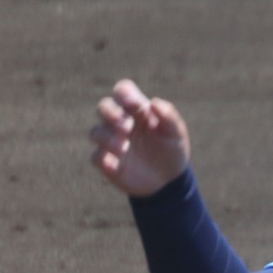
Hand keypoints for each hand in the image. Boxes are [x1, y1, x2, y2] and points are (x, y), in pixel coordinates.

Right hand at [89, 78, 190, 197]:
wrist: (169, 181)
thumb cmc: (172, 150)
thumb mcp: (176, 133)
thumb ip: (169, 116)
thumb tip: (154, 102)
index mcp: (136, 110)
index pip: (122, 91)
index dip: (123, 93)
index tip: (133, 104)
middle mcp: (120, 122)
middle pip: (103, 106)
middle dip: (111, 113)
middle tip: (127, 128)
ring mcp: (111, 141)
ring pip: (96, 132)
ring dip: (107, 138)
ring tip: (124, 148)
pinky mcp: (107, 162)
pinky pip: (96, 157)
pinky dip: (103, 159)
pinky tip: (115, 165)